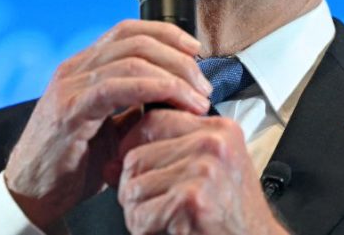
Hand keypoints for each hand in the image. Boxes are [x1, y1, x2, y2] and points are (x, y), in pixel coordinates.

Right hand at [3, 20, 212, 229]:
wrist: (32, 192)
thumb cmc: (73, 162)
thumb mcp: (111, 127)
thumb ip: (135, 105)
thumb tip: (176, 93)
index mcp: (84, 67)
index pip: (128, 30)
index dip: (166, 33)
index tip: (196, 50)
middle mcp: (75, 69)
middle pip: (135, 41)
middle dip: (178, 58)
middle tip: (203, 86)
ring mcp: (70, 87)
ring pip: (131, 60)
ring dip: (173, 76)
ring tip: (196, 99)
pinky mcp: (70, 110)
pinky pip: (116, 87)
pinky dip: (152, 88)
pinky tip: (173, 100)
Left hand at [116, 110, 289, 234]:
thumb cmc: (234, 214)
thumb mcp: (205, 174)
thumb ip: (161, 160)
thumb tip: (110, 165)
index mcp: (219, 130)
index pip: (154, 120)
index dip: (132, 143)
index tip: (132, 162)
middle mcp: (213, 144)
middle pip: (136, 156)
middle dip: (134, 187)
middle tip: (155, 206)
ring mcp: (203, 170)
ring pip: (133, 186)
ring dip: (138, 212)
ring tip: (163, 220)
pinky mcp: (192, 199)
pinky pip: (140, 213)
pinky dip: (145, 229)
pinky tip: (168, 231)